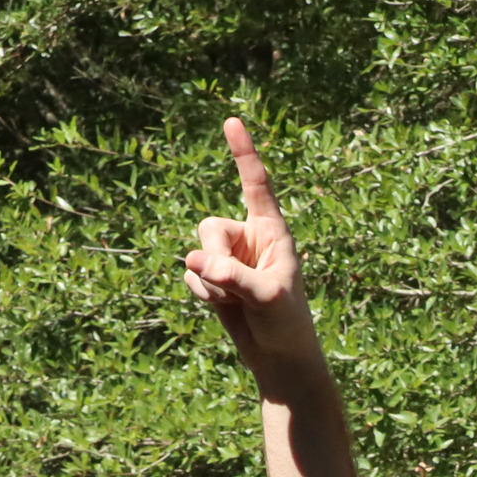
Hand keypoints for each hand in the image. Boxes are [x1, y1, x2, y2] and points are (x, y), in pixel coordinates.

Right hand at [182, 118, 318, 367]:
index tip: (232, 120)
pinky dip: (203, 295)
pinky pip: (190, 276)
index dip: (244, 152)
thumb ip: (233, 277)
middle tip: (233, 286)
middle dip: (215, 258)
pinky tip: (225, 308)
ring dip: (210, 284)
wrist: (279, 356)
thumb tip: (194, 261)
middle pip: (209, 227)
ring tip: (237, 303)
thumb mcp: (267, 297)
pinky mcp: (213, 278)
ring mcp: (229, 257)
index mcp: (272, 230)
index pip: (256, 184)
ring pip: (196, 254)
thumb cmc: (286, 323)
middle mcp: (248, 238)